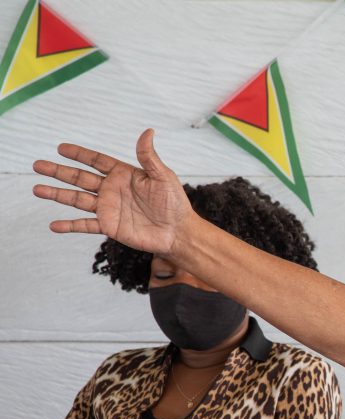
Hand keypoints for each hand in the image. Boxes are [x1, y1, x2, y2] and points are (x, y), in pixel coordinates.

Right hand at [33, 129, 191, 255]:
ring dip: (57, 194)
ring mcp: (109, 208)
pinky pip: (85, 225)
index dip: (79, 154)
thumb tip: (148, 131)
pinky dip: (70, 226)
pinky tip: (54, 225)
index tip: (61, 148)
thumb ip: (149, 157)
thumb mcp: (163, 177)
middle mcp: (112, 190)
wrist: (178, 232)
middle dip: (58, 172)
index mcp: (123, 175)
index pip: (96, 161)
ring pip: (77, 199)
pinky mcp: (110, 226)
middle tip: (38, 165)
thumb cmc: (174, 203)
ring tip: (37, 189)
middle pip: (80, 178)